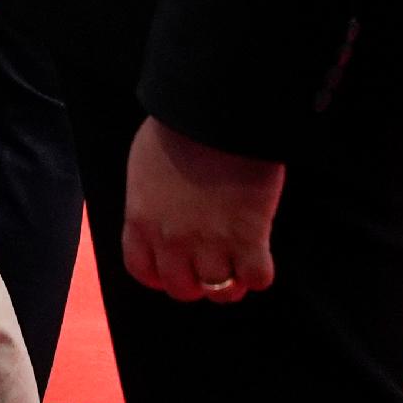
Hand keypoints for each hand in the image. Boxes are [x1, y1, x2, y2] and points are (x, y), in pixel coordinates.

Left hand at [121, 116, 283, 303]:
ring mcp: (210, 242)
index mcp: (141, 219)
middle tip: (214, 264)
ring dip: (232, 282)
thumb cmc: (178, 127)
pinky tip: (261, 253)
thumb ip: (150, 201)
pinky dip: (261, 272)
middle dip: (199, 282)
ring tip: (241, 263)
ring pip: (221, 292)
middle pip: (183, 289)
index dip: (162, 275)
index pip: (143, 271)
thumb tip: (160, 215)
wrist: (214, 110)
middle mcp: (171, 239)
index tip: (178, 268)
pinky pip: (257, 279)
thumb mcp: (146, 166)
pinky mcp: (248, 237)